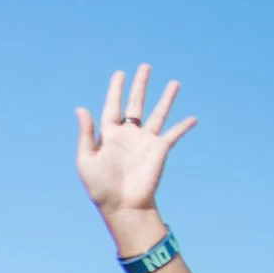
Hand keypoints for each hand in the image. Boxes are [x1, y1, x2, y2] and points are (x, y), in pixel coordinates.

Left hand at [75, 64, 195, 219]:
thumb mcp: (87, 160)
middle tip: (145, 66)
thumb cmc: (100, 187)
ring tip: (174, 82)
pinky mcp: (160, 150)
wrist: (122, 206)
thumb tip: (81, 108)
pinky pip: (174, 134)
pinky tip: (193, 118)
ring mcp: (146, 141)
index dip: (116, 90)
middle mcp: (129, 135)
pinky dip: (183, 126)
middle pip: (136, 104)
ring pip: (158, 113)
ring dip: (166, 98)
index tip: (120, 73)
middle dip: (140, 85)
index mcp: (110, 136)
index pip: (112, 107)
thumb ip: (86, 133)